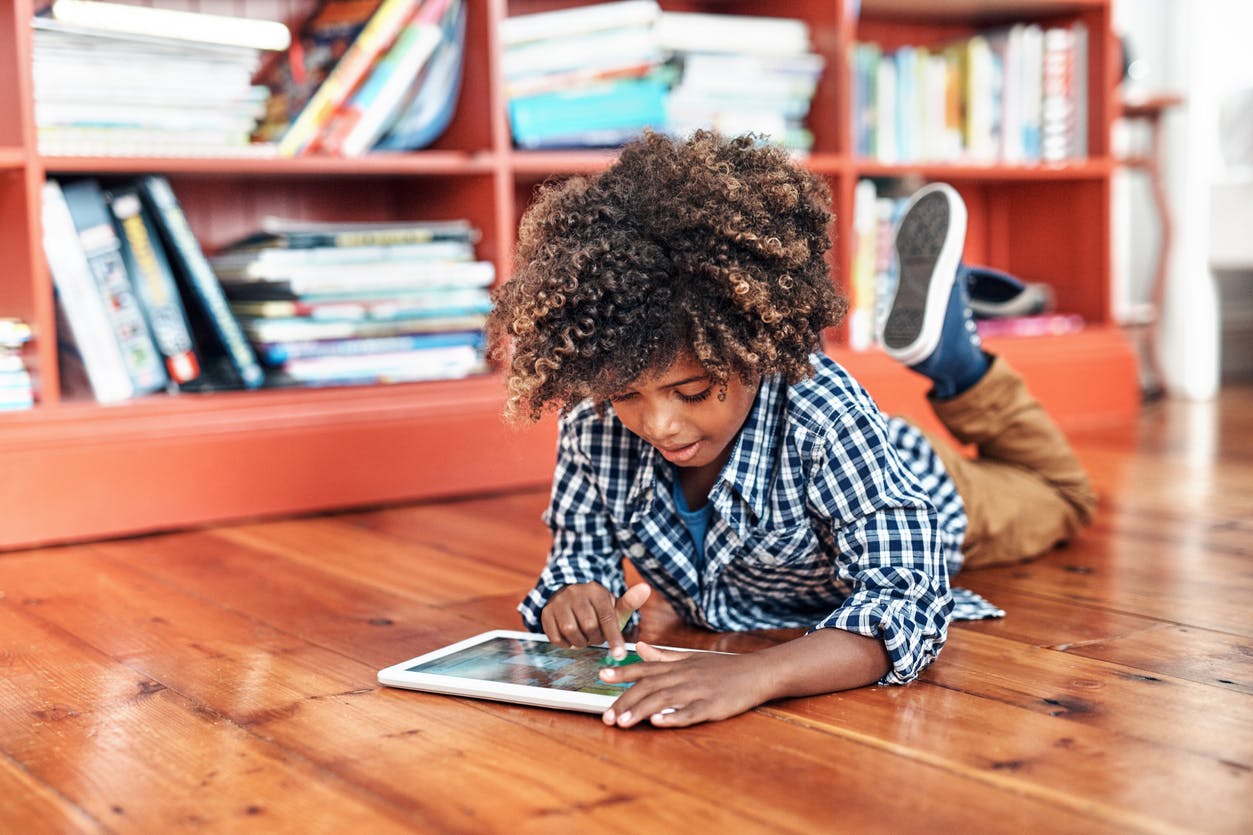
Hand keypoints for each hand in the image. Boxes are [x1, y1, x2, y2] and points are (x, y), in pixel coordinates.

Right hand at [541, 582, 650, 659]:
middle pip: (589, 626)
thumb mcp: (613, 605)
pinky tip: (571, 639)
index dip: (614, 638)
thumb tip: (646, 588)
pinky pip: (555, 637)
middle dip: (595, 638)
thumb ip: (629, 602)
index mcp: (597, 591)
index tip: (619, 655)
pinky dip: (565, 644)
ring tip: (584, 638)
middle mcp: (576, 593)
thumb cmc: (596, 607)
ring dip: (580, 642)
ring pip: (571, 631)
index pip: (607, 617)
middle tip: (596, 637)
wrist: (567, 595)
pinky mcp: (546, 612)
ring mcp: (559, 602)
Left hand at [598, 641, 772, 728]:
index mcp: (678, 665)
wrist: (758, 672)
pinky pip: (690, 712)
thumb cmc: (724, 667)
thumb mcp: (692, 657)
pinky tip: (658, 722)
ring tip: (623, 723)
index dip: (623, 672)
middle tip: (606, 717)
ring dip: (641, 711)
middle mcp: (684, 676)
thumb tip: (639, 647)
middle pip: (649, 687)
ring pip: (664, 699)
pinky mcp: (712, 706)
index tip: (601, 676)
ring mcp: (698, 691)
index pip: (645, 668)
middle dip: (625, 701)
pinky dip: (673, 716)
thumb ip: (663, 656)